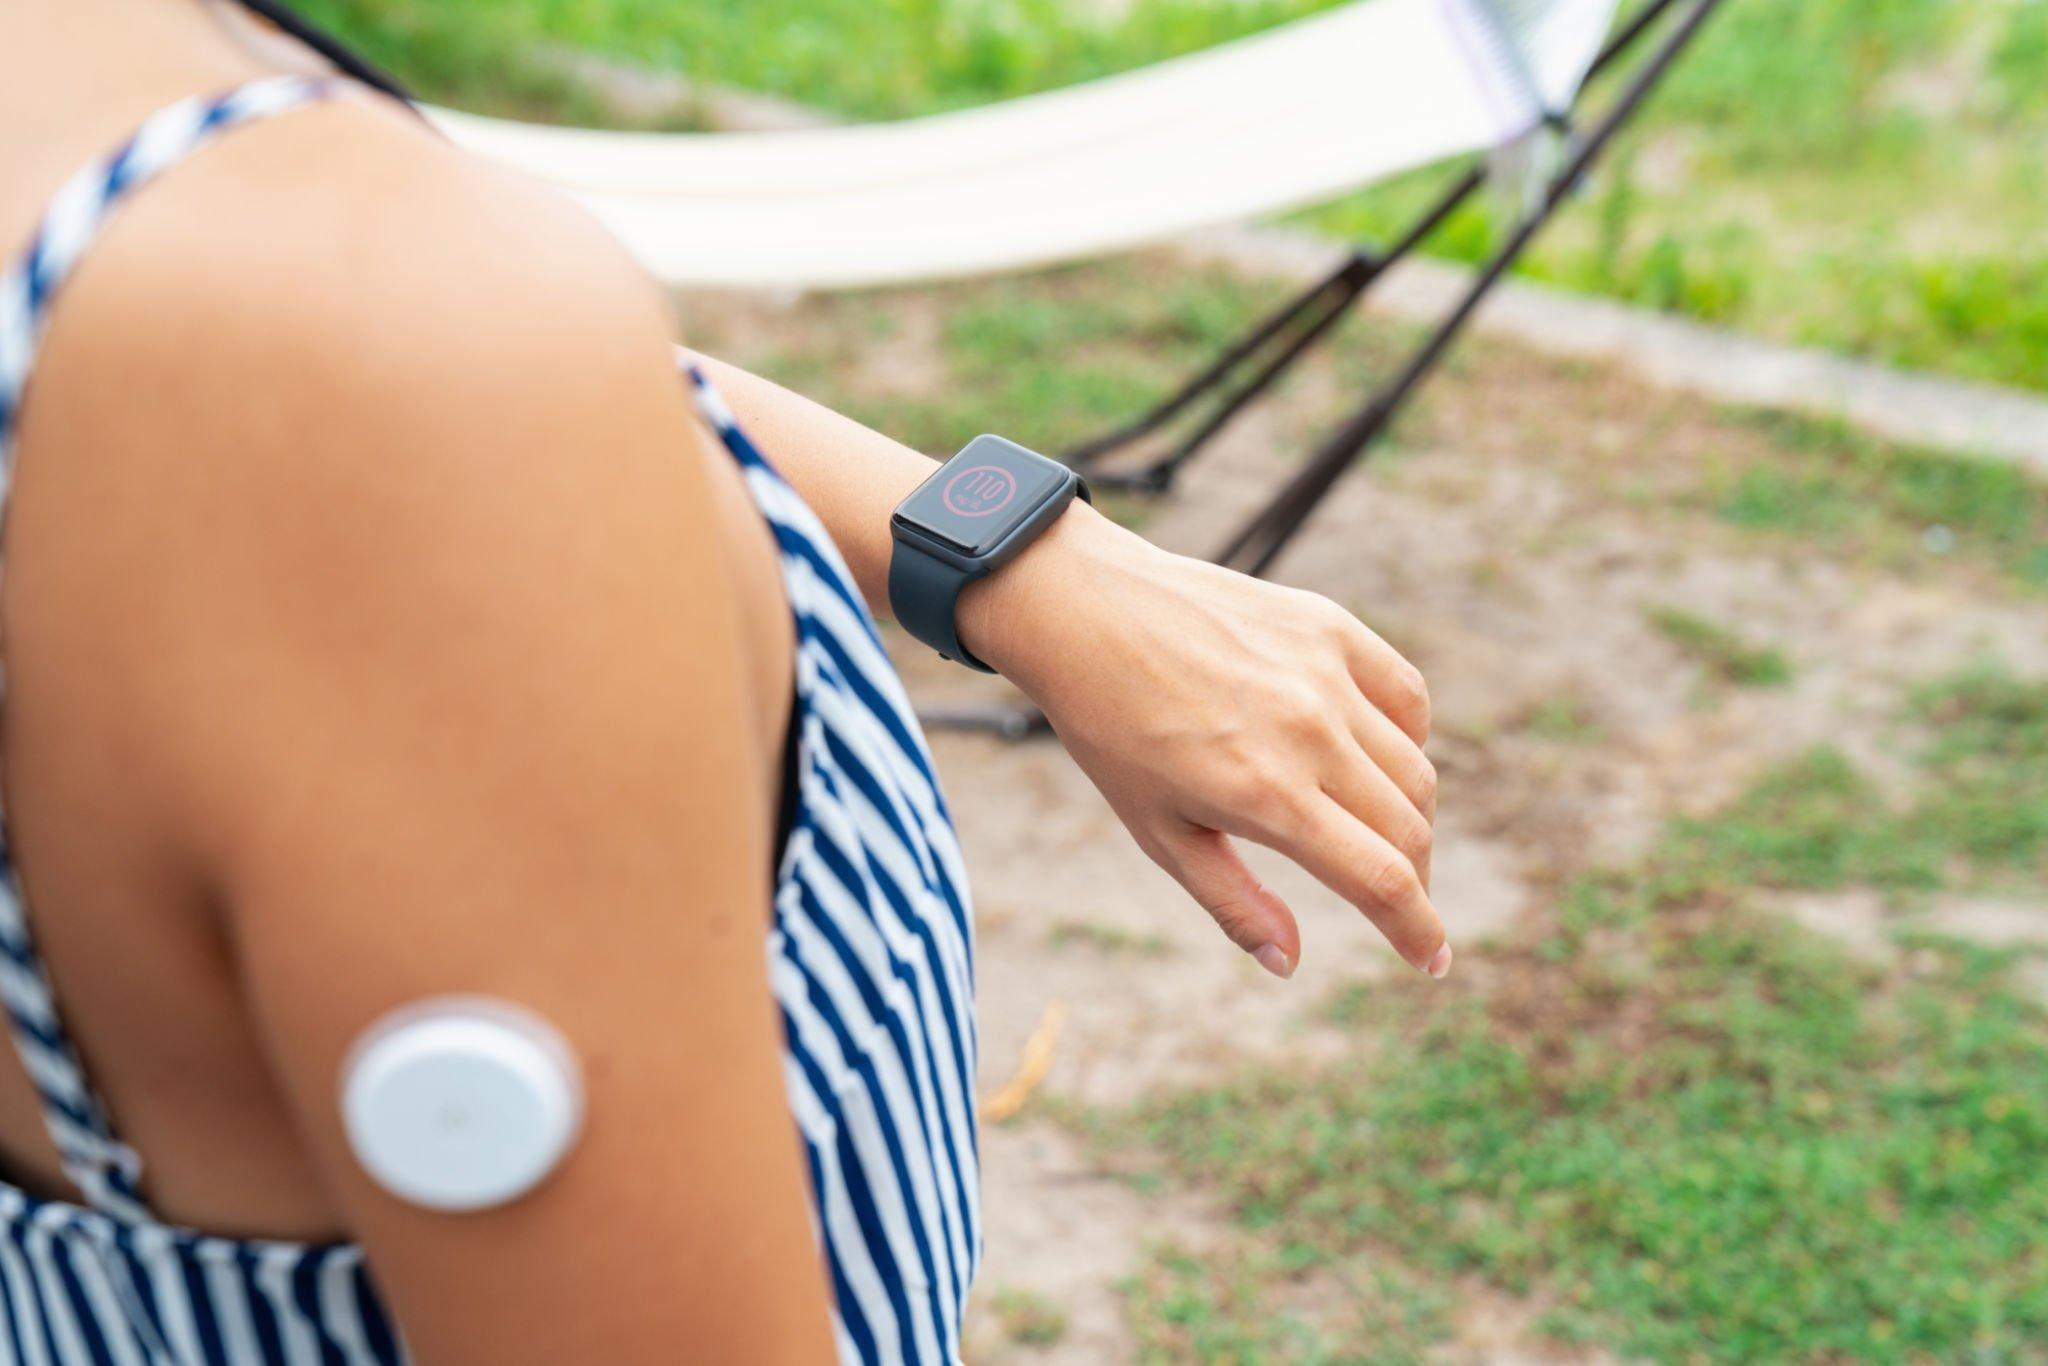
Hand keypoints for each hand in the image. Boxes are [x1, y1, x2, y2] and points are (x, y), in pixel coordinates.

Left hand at [961, 505, 1446, 979]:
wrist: (1087, 613)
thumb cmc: (1113, 732)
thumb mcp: (1159, 833)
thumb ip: (1232, 903)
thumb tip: (1288, 963)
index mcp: (1266, 796)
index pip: (1382, 879)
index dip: (1419, 931)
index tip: (1433, 962)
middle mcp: (1309, 733)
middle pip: (1408, 829)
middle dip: (1415, 883)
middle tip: (1396, 901)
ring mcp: (1325, 674)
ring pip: (1414, 767)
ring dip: (1411, 817)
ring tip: (1376, 833)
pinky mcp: (1329, 627)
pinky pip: (1407, 695)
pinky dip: (1410, 738)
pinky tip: (1378, 758)